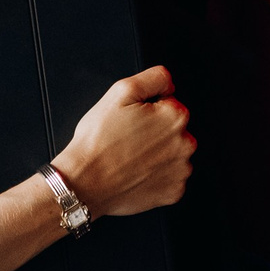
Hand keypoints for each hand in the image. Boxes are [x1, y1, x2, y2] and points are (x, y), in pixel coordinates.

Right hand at [50, 64, 193, 217]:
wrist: (84, 183)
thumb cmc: (98, 140)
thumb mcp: (121, 91)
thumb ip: (154, 78)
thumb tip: (169, 83)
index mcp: (175, 117)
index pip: (169, 102)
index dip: (147, 108)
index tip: (131, 120)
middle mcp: (184, 144)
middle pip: (174, 129)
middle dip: (155, 130)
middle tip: (128, 138)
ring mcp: (180, 171)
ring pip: (173, 153)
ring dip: (158, 153)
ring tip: (130, 156)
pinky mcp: (173, 192)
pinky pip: (170, 178)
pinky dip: (157, 175)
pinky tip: (137, 172)